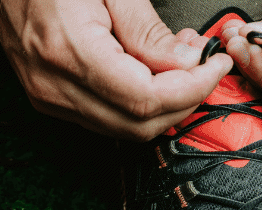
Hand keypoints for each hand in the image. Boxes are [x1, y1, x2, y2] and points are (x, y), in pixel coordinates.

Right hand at [0, 0, 232, 140]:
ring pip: (123, 128)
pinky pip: (103, 116)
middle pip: (138, 125)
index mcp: (68, 52)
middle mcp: (52, 85)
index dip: (192, 89)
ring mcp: (45, 95)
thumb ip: (147, 30)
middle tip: (204, 64)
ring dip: (162, 103)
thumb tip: (185, 64)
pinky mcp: (46, 95)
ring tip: (178, 60)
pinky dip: (135, 102)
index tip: (215, 65)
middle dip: (183, 100)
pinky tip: (149, 70)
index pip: (146, 100)